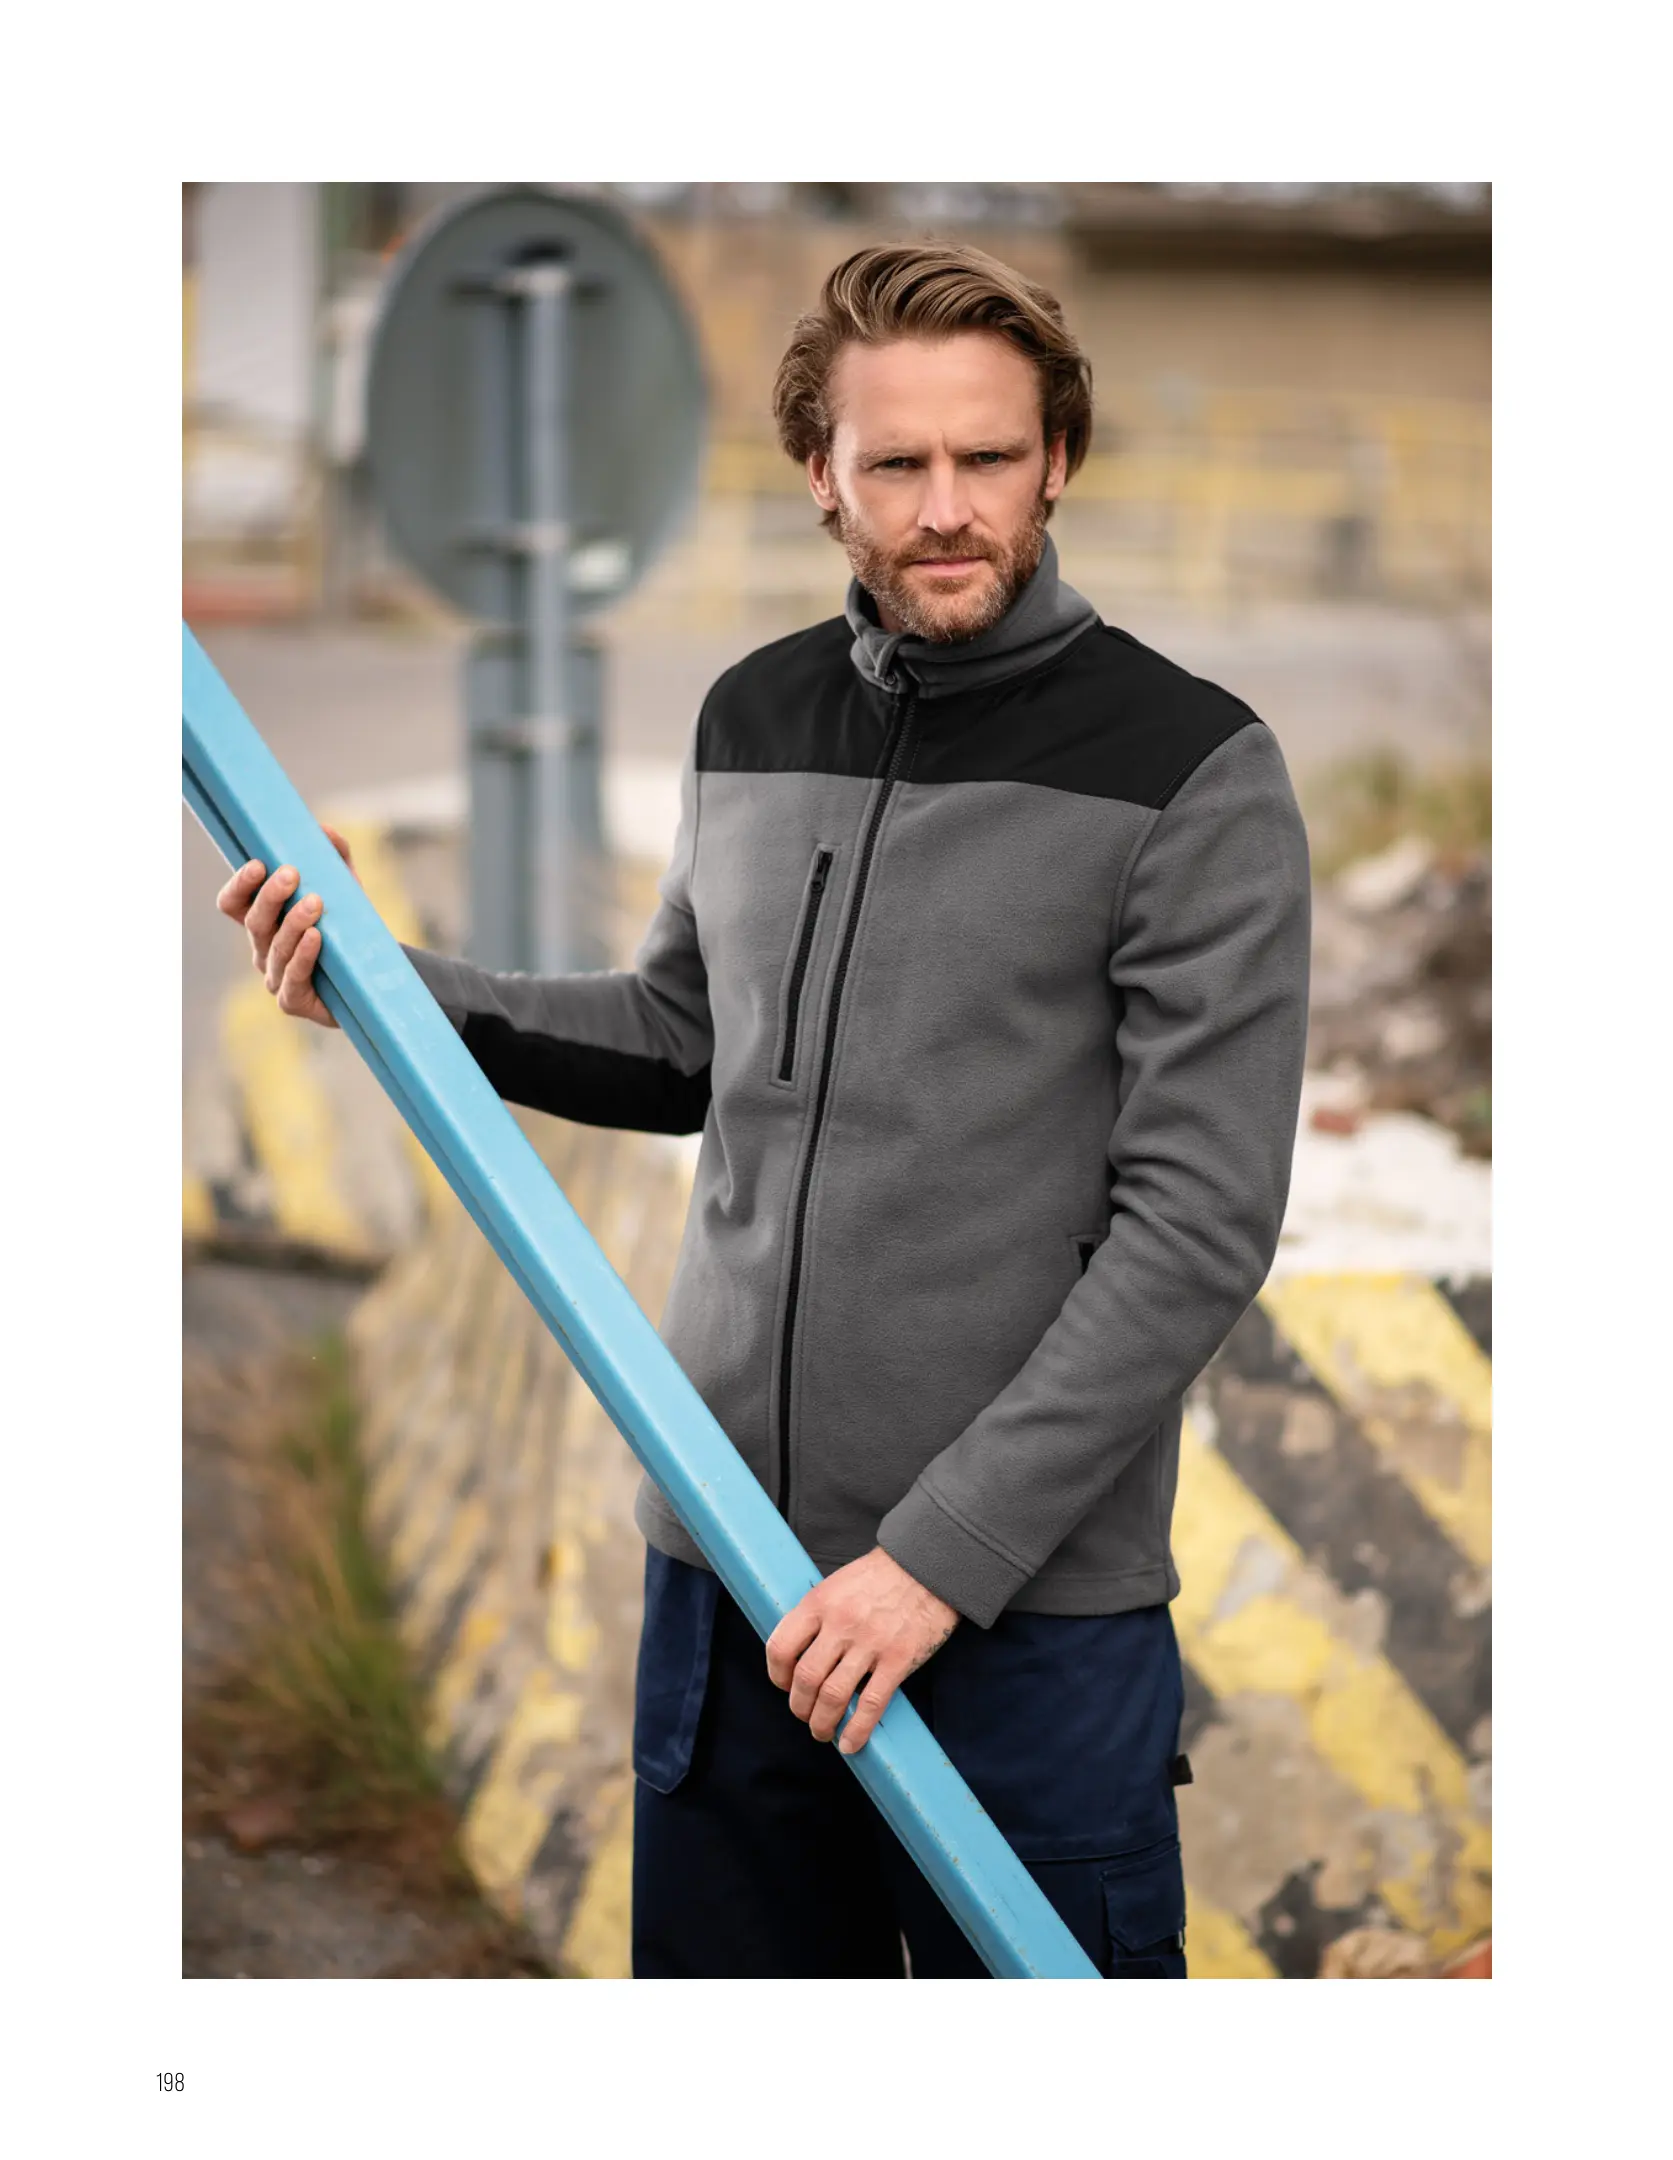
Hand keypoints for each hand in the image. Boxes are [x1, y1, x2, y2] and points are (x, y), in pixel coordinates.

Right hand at [215, 823, 360, 1029]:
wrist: (375, 980)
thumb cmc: (349, 930)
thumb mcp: (345, 890)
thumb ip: (335, 858)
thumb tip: (325, 830)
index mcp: (264, 922)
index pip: (233, 903)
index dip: (239, 885)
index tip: (258, 863)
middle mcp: (263, 950)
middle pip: (254, 922)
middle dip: (270, 896)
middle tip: (291, 874)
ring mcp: (275, 978)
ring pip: (275, 948)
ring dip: (293, 922)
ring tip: (315, 902)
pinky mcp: (294, 1001)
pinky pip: (294, 977)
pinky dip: (304, 955)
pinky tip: (316, 937)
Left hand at [765, 1547, 959, 1755]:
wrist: (928, 1566)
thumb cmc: (881, 1575)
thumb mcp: (838, 1584)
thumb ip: (819, 1614)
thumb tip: (802, 1652)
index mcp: (820, 1602)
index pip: (780, 1647)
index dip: (776, 1675)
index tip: (783, 1685)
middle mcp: (840, 1624)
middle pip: (805, 1678)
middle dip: (799, 1707)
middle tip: (805, 1715)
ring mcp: (870, 1643)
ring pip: (833, 1696)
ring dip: (822, 1723)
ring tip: (824, 1732)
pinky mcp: (898, 1659)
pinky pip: (871, 1704)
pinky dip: (857, 1730)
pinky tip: (851, 1743)